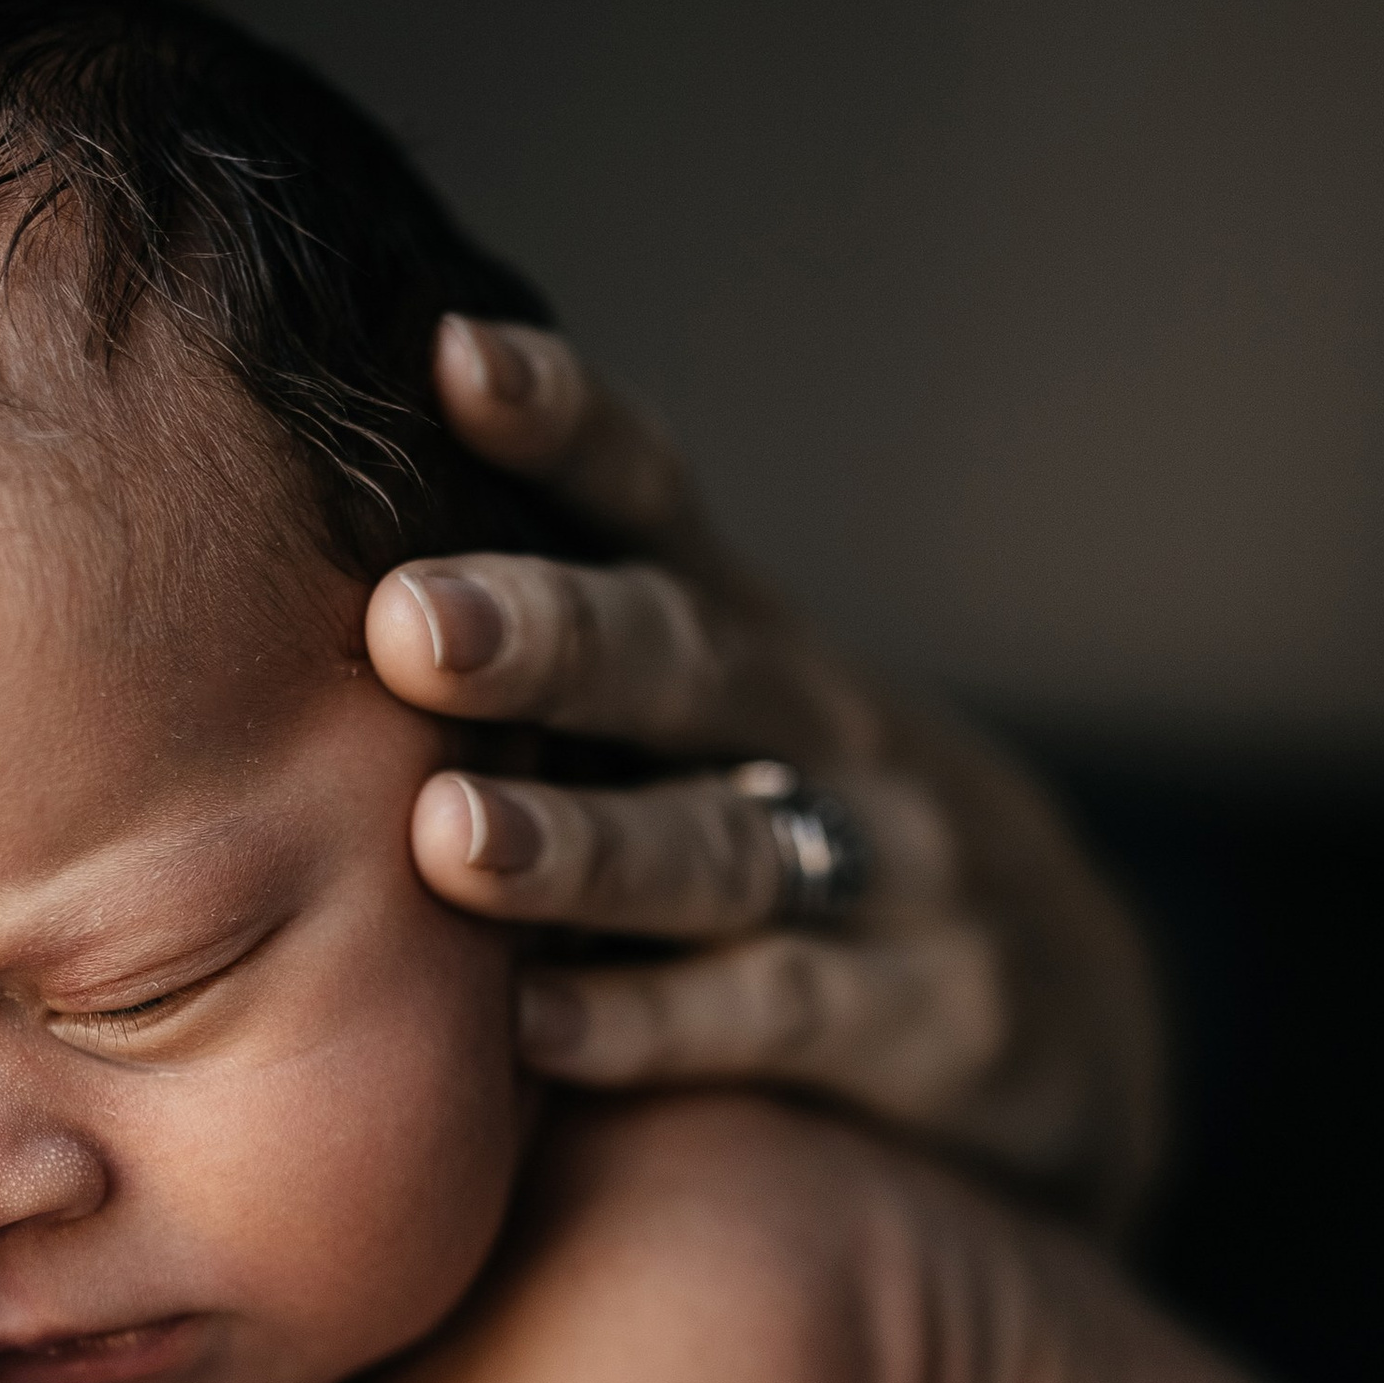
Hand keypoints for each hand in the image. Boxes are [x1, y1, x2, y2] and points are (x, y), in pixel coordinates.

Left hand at [366, 321, 1165, 1222]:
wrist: (1072, 1020)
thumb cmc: (801, 852)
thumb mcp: (719, 731)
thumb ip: (561, 670)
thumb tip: (310, 576)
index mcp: (747, 639)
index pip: (656, 504)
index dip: (566, 426)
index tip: (451, 357)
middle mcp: (821, 731)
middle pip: (683, 665)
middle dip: (546, 641)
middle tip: (410, 623)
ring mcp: (894, 874)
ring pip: (721, 848)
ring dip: (584, 844)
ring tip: (448, 837)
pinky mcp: (932, 1025)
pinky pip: (776, 1017)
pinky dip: (652, 1021)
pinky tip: (535, 1025)